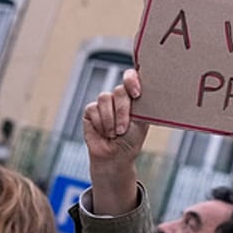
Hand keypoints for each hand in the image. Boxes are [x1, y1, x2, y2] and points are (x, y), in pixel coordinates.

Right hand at [82, 69, 148, 184]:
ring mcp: (105, 102)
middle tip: (124, 128)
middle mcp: (119, 97)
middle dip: (122, 111)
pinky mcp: (90, 110)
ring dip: (110, 120)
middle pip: (119, 90)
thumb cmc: (132, 139)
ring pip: (104, 98)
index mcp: (135, 96)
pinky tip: (104, 133)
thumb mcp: (141, 120)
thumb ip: (140, 103)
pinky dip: (100, 123)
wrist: (115, 155)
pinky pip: (93, 109)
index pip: (132, 77)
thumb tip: (141, 90)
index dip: (132, 80)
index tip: (136, 94)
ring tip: (115, 134)